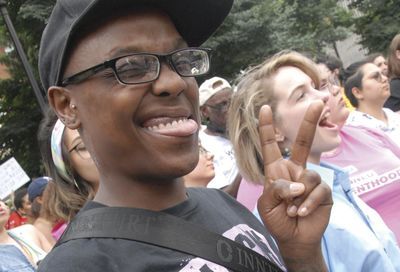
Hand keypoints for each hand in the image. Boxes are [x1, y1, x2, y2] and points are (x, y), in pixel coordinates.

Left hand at [257, 101, 331, 269]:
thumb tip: (299, 183)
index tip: (263, 108)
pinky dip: (308, 203)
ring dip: (298, 196)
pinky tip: (301, 213)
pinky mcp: (323, 191)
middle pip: (303, 142)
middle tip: (318, 102)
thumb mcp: (267, 204)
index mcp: (276, 170)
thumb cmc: (276, 219)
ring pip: (309, 175)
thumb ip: (277, 189)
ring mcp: (310, 180)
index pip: (270, 145)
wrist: (293, 238)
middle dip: (310, 122)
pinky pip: (318, 190)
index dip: (266, 128)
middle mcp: (294, 170)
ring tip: (292, 209)